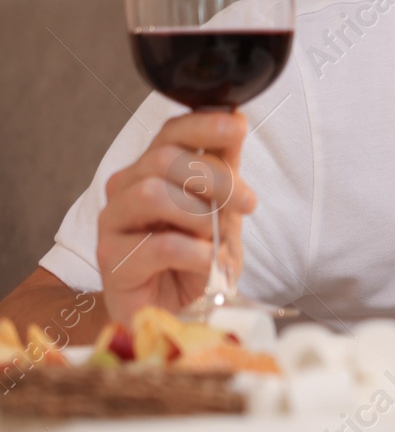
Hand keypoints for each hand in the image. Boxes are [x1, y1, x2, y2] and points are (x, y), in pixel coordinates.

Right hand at [95, 112, 255, 324]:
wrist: (180, 311)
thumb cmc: (199, 257)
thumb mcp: (223, 208)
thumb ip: (224, 168)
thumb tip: (235, 120)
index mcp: (152, 170)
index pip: (170, 131)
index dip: (203, 124)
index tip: (237, 126)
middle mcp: (126, 189)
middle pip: (164, 158)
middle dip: (215, 177)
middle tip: (246, 203)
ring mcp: (113, 223)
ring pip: (152, 194)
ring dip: (198, 215)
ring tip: (215, 238)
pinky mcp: (110, 261)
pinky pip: (158, 245)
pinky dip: (195, 253)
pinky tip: (207, 262)